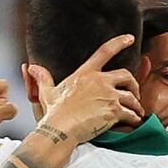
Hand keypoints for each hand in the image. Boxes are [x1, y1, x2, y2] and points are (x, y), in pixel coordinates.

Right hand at [28, 34, 143, 142]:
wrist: (60, 129)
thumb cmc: (54, 113)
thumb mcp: (47, 92)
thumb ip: (43, 78)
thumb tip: (31, 67)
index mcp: (86, 73)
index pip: (105, 51)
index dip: (120, 42)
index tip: (130, 38)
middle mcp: (100, 81)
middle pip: (126, 75)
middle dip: (134, 85)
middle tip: (134, 94)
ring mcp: (108, 95)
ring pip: (132, 96)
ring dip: (136, 105)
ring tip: (136, 112)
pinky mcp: (113, 111)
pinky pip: (131, 113)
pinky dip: (135, 118)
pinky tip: (134, 122)